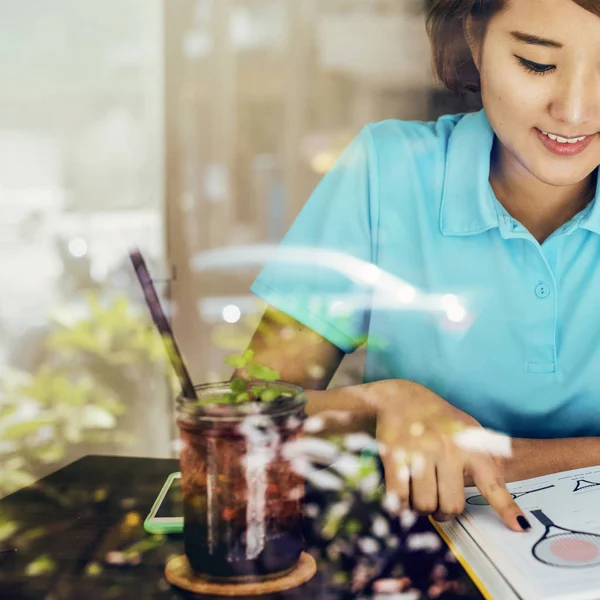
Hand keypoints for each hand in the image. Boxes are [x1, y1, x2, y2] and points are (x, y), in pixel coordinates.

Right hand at [370, 379, 530, 531]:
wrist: (399, 397)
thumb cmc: (437, 417)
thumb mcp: (468, 426)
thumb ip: (487, 450)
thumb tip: (501, 471)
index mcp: (470, 446)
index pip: (492, 483)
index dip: (506, 508)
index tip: (520, 526)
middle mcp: (447, 449)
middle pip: (451, 506)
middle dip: (443, 512)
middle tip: (438, 504)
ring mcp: (419, 452)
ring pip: (424, 505)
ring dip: (421, 507)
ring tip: (419, 493)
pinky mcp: (394, 456)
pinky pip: (400, 498)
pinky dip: (401, 503)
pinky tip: (403, 492)